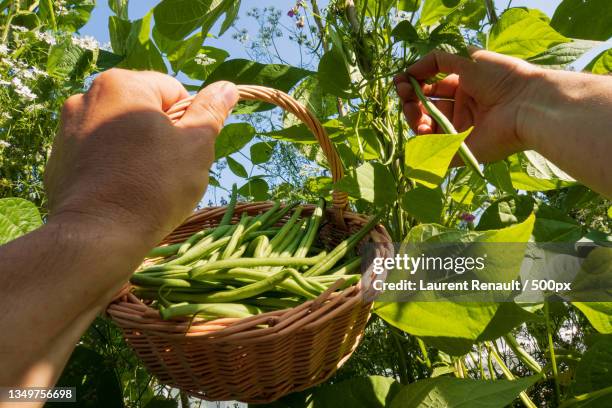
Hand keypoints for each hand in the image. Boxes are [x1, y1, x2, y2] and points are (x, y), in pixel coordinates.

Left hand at [45, 69, 237, 247]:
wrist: (99, 235)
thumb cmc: (155, 186)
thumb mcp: (196, 146)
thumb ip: (211, 111)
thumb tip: (226, 87)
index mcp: (122, 84)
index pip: (173, 91)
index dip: (188, 123)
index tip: (185, 153)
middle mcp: (87, 96)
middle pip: (143, 110)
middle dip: (160, 136)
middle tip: (168, 170)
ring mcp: (66, 128)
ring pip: (120, 132)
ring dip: (136, 150)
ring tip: (144, 184)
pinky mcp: (58, 158)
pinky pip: (97, 153)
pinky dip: (112, 166)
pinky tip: (120, 192)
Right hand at [394, 48, 540, 162]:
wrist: (525, 103)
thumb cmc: (500, 77)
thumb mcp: (467, 58)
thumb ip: (436, 60)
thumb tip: (409, 71)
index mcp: (463, 89)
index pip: (430, 89)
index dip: (413, 85)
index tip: (401, 81)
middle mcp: (460, 111)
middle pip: (424, 109)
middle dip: (410, 101)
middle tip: (405, 95)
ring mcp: (459, 132)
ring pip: (425, 129)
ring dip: (414, 119)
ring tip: (416, 113)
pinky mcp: (460, 150)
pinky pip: (434, 150)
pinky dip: (422, 141)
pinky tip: (423, 127)